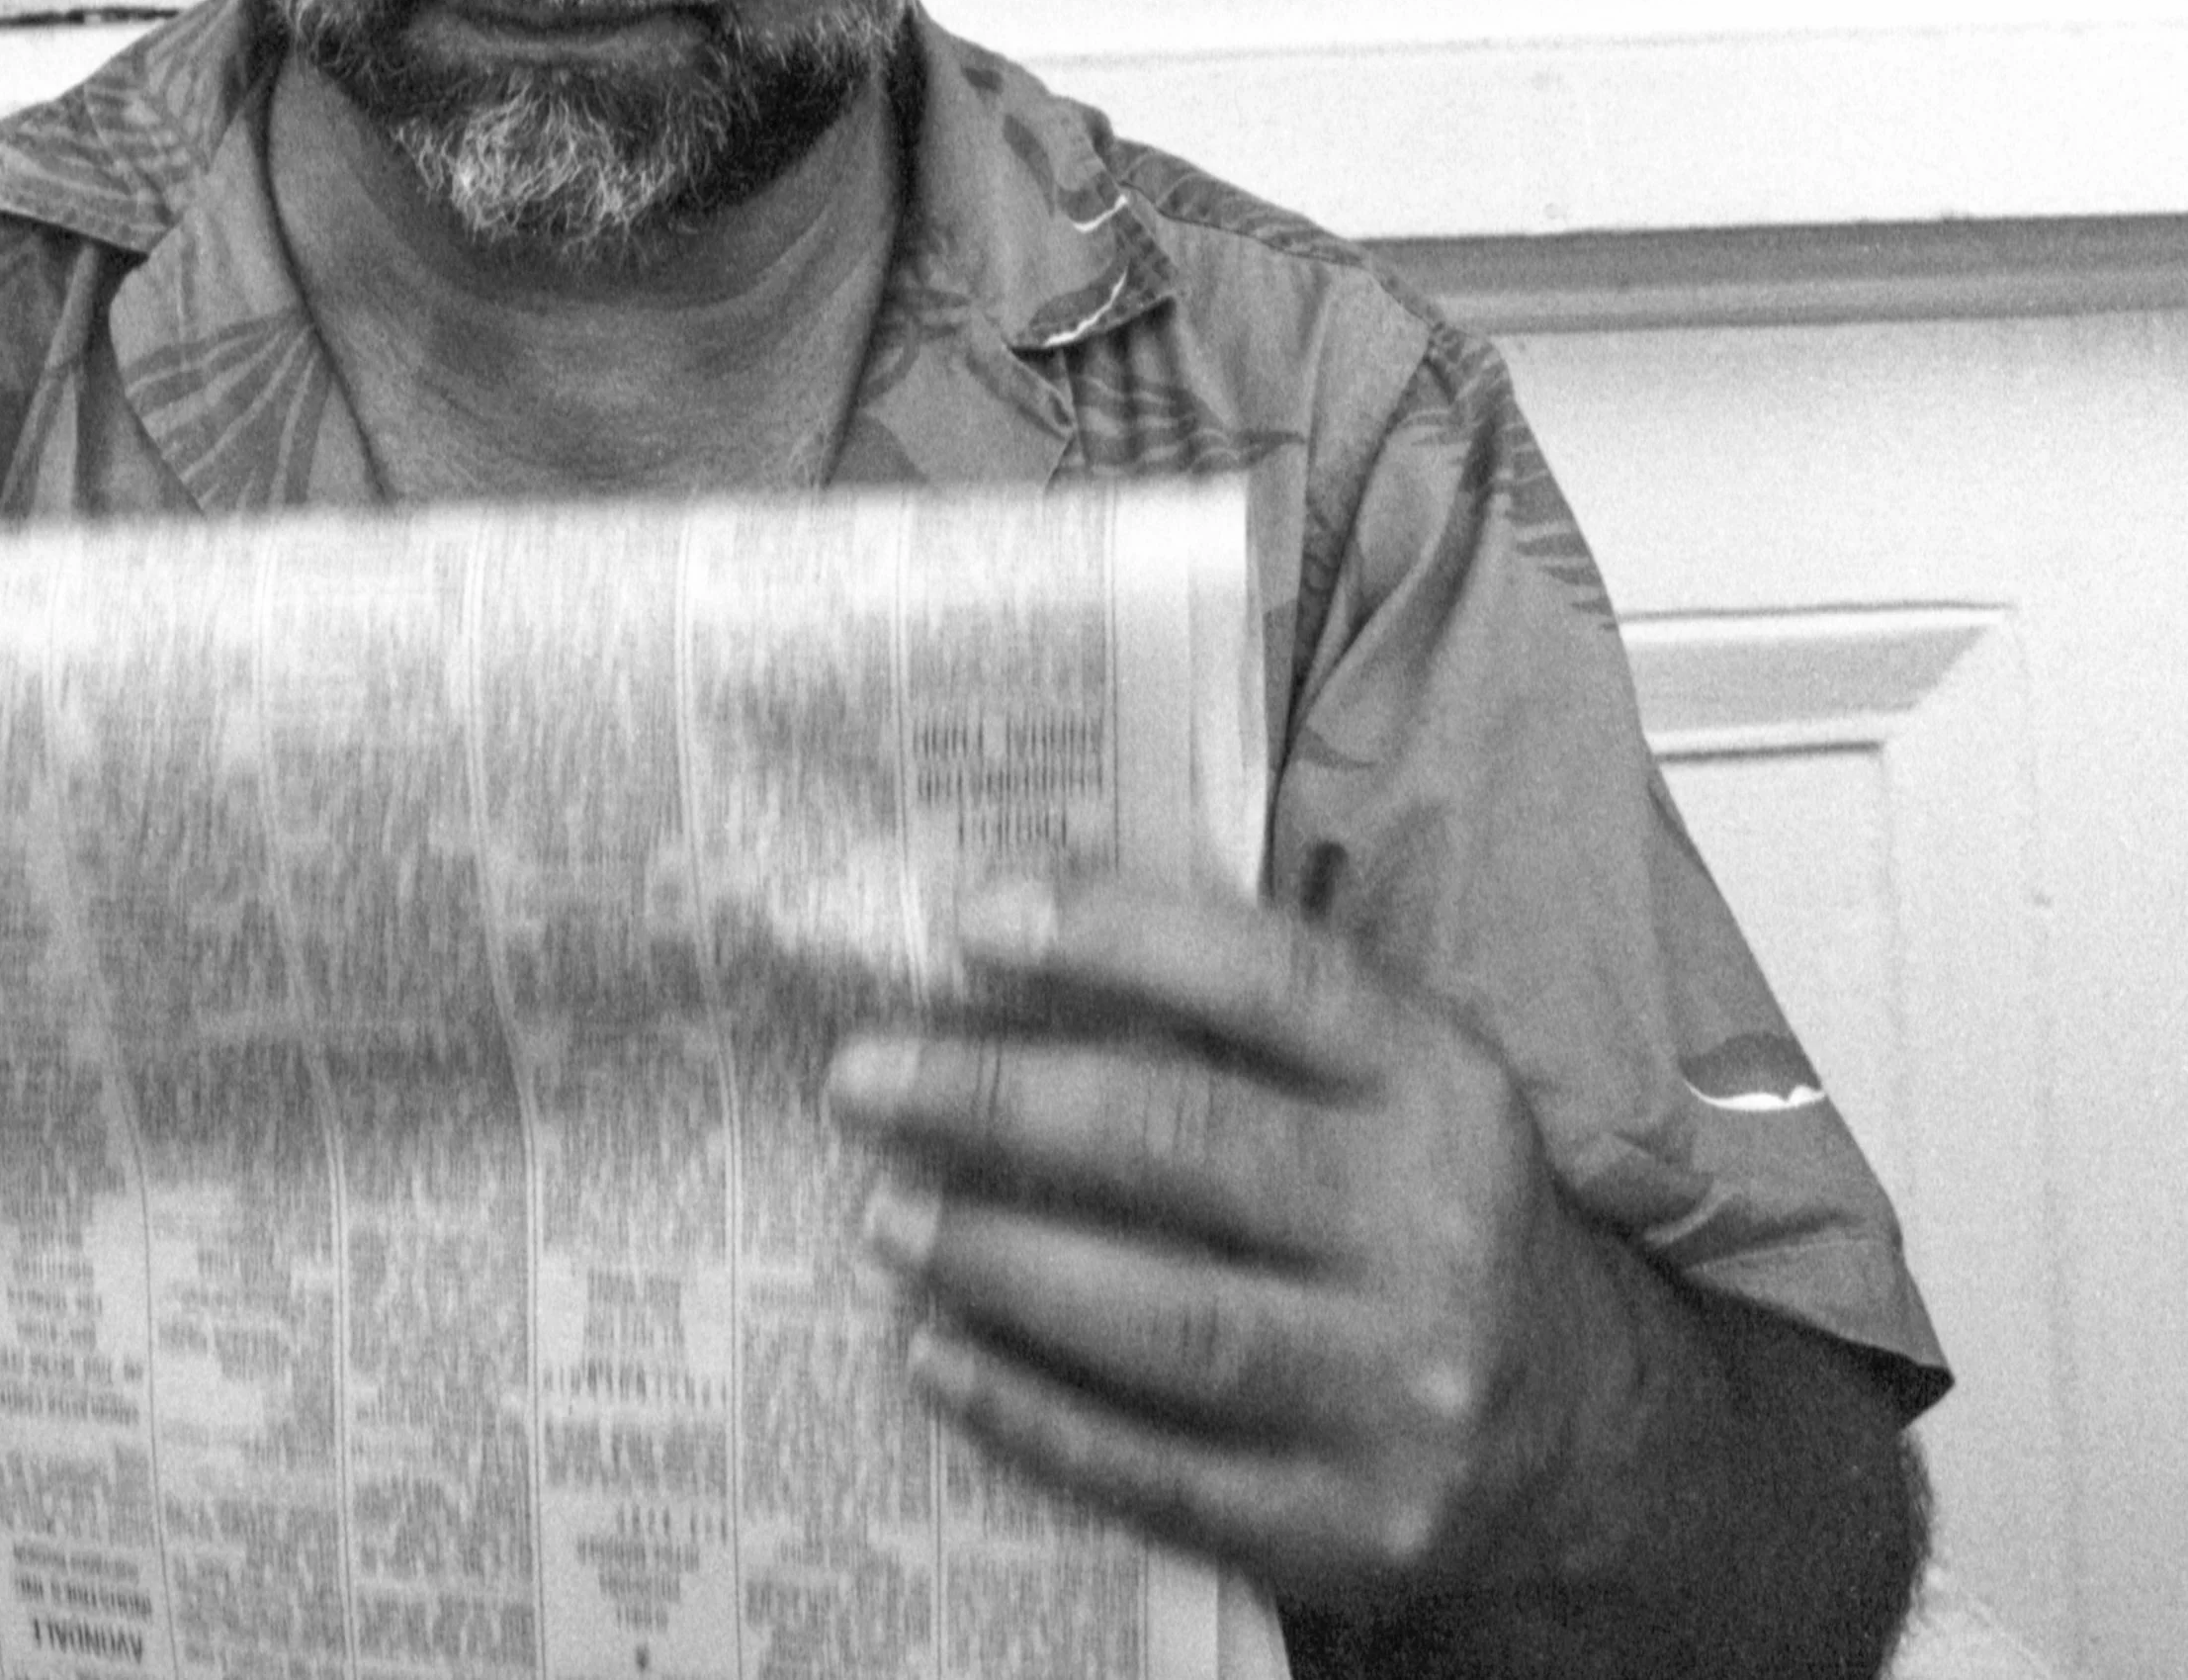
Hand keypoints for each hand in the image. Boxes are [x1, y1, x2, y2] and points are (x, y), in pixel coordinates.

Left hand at [825, 871, 1603, 1614]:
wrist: (1569, 1426)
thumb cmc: (1413, 1204)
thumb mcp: (1382, 1078)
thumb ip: (1235, 1005)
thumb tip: (1020, 908)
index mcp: (1436, 1083)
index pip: (1274, 981)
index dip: (1118, 936)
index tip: (972, 917)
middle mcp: (1427, 1227)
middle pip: (1193, 1144)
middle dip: (1005, 1100)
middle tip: (864, 1078)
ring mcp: (1393, 1389)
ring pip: (1170, 1321)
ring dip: (999, 1262)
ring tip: (880, 1216)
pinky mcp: (1345, 1526)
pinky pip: (1159, 1471)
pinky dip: (1029, 1413)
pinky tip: (932, 1357)